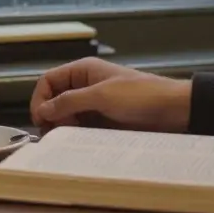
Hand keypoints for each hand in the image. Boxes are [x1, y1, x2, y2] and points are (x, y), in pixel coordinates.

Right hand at [30, 57, 191, 133]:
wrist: (173, 110)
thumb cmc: (140, 96)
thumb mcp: (102, 95)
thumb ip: (70, 101)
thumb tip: (42, 109)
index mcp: (83, 70)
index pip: (49, 80)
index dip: (40, 98)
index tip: (40, 119)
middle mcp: (86, 85)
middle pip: (55, 99)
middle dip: (50, 115)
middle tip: (52, 133)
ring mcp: (95, 104)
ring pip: (67, 115)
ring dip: (62, 126)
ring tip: (66, 139)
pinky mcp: (104, 120)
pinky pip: (82, 126)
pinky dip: (75, 134)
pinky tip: (77, 142)